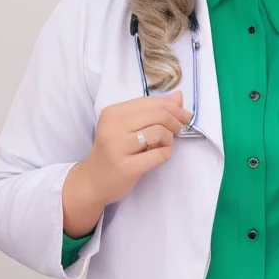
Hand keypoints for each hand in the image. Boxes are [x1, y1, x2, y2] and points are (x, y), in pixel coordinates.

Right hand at [63, 91, 191, 234]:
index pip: (148, 101)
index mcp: (112, 113)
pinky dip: (166, 153)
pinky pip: (158, 154)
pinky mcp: (126, 167)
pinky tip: (161, 154)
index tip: (184, 115)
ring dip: (169, 138)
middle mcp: (112, 127)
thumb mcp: (128, 127)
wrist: (93, 182)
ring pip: (158, 132)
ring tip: (165, 144)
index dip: (172, 106)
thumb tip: (178, 96)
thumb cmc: (114, 151)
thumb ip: (151, 110)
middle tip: (179, 130)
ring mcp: (118, 147)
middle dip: (175, 121)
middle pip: (157, 114)